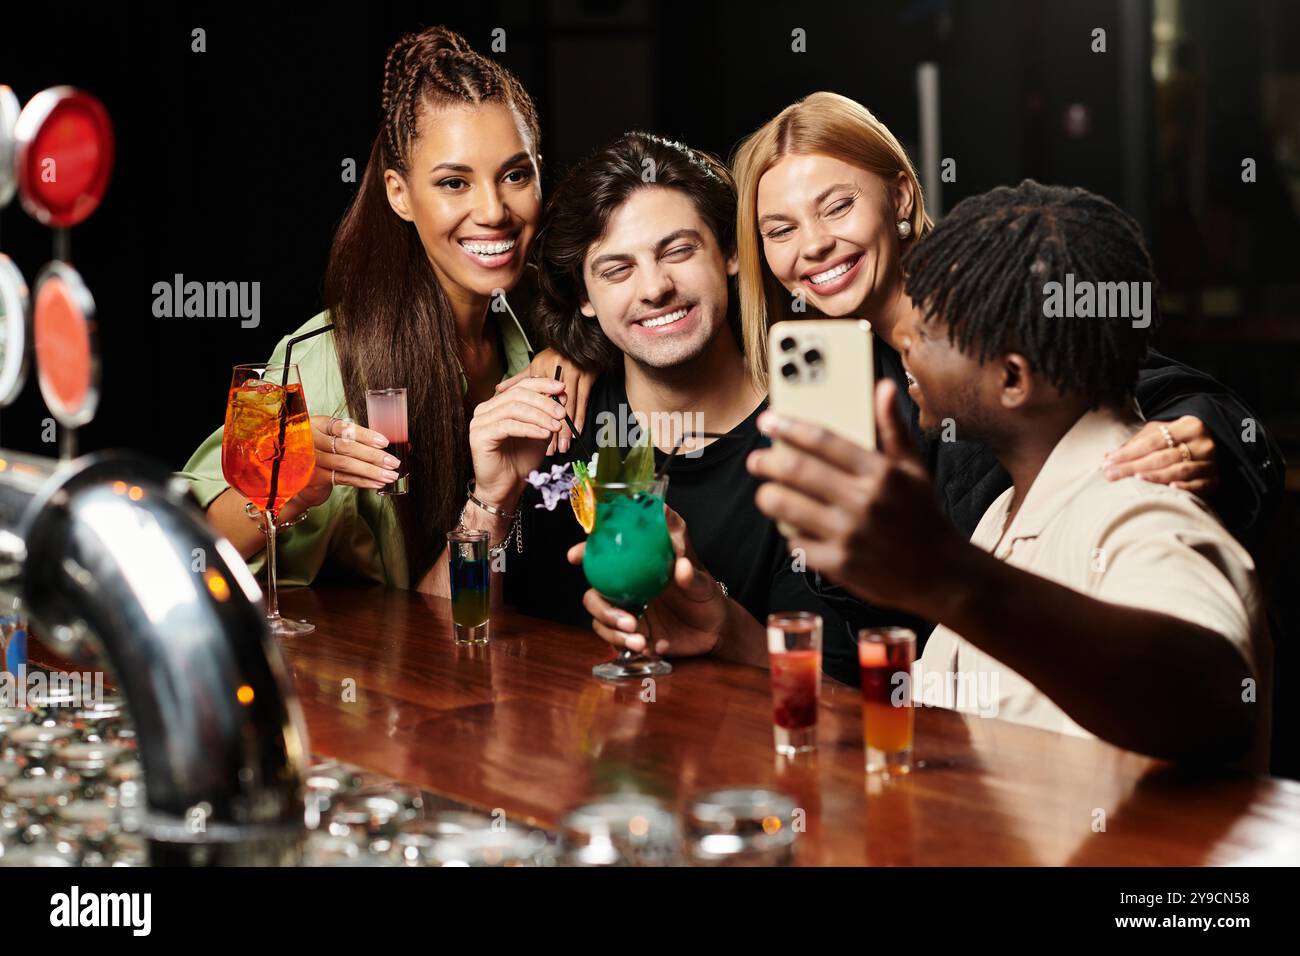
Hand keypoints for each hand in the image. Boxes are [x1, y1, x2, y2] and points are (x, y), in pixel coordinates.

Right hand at [288, 415, 402, 512]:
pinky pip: (343, 479)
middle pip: (347, 447)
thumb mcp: (330, 438)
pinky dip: (362, 481)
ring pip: (346, 464)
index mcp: (318, 425)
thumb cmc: (321, 453)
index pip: (343, 427)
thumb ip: (351, 438)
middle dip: (373, 455)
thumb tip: (385, 445)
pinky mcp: (314, 477)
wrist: (298, 476)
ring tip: (389, 475)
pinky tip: (376, 482)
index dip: (365, 435)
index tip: (384, 442)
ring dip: (371, 471)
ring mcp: (311, 460)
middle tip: (393, 462)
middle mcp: (311, 440)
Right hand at [470, 376, 566, 506]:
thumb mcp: (540, 432)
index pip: (521, 386)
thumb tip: (561, 395)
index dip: (542, 384)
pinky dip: (529, 428)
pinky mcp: (479, 435)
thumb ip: (547, 414)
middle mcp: (485, 409)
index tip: (561, 388)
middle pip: (517, 394)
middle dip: (544, 402)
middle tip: (562, 413)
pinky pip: (508, 425)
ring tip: (556, 426)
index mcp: (498, 404)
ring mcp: (480, 421)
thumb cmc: (520, 461)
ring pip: (514, 408)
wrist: (506, 487)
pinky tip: (544, 434)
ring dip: (539, 416)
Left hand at [497, 348, 594, 455]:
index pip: (534, 397)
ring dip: (565, 430)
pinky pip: (583, 402)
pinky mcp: (587, 376)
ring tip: (562, 447)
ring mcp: (573, 372)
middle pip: (551, 406)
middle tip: (549, 450)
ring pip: (568, 407)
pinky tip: (576, 434)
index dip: (532, 419)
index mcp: (540, 366)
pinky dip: (579, 420)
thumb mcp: (537, 364)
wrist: (582, 340)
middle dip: (551, 431)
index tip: (530, 436)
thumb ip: (519, 380)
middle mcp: (556, 368)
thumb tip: (499, 390)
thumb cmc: (557, 354)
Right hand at [566, 505, 727, 655]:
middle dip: (603, 609)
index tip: (574, 556)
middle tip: (628, 622)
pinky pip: (617, 642)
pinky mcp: (632, 635)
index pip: (605, 555)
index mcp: (637, 567)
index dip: (586, 552)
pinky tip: (652, 649)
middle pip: (594, 595)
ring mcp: (626, 613)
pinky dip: (629, 647)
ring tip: (640, 641)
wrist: (715, 630)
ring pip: (601, 621)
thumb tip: (681, 564)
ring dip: (614, 633)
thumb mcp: (702, 579)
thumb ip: (691, 572)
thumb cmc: (706, 595)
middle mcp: (625, 588)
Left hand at [746, 378, 961, 614]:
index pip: (824, 441)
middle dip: (766, 462)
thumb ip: (892, 429)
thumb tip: (883, 387)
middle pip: (797, 472)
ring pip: (787, 508)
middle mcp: (864, 502)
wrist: (940, 574)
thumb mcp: (914, 470)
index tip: (768, 422)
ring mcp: (850, 535)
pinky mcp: (839, 565)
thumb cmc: (922, 515)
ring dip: (768, 497)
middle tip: (756, 460)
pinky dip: (791, 534)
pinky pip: (797, 543)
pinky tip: (795, 528)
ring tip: (766, 493)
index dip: (789, 428)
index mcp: (881, 473)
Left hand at [1102, 415, 1218, 495]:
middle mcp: (1203, 443)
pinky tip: (1172, 488)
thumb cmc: (1180, 439)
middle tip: (1112, 475)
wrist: (1218, 443)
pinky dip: (1187, 487)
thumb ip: (1137, 443)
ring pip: (1180, 470)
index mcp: (1189, 426)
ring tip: (1136, 480)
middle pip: (1163, 457)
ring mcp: (1212, 462)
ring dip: (1156, 476)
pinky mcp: (1218, 479)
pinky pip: (1201, 484)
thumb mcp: (1161, 432)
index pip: (1153, 441)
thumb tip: (1108, 457)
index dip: (1129, 452)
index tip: (1109, 462)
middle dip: (1134, 466)